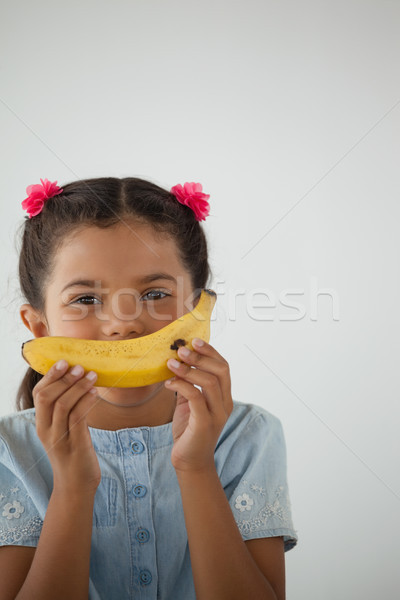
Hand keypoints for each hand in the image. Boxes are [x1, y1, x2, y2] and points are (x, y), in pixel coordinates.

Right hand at [32, 360, 100, 495]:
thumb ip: (65, 411)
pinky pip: (78, 417)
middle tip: (80, 366)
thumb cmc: (73, 453)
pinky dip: (87, 401)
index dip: (50, 376)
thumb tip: (77, 382)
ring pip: (63, 405)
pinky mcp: (75, 444)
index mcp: (41, 424)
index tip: (63, 361)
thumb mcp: (63, 430)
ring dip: (79, 387)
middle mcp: (46, 430)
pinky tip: (96, 393)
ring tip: (93, 376)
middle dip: (64, 378)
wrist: (76, 486)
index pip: (38, 395)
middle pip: (48, 397)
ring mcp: (59, 438)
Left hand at [165, 340, 232, 472]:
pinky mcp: (205, 424)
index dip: (210, 352)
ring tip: (170, 363)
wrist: (189, 462)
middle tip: (180, 350)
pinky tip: (169, 383)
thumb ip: (189, 385)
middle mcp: (225, 404)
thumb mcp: (189, 403)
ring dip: (189, 369)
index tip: (194, 341)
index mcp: (224, 397)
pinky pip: (196, 398)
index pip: (224, 367)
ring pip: (210, 382)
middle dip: (200, 357)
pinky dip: (182, 386)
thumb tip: (176, 362)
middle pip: (221, 371)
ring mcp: (217, 414)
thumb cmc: (189, 430)